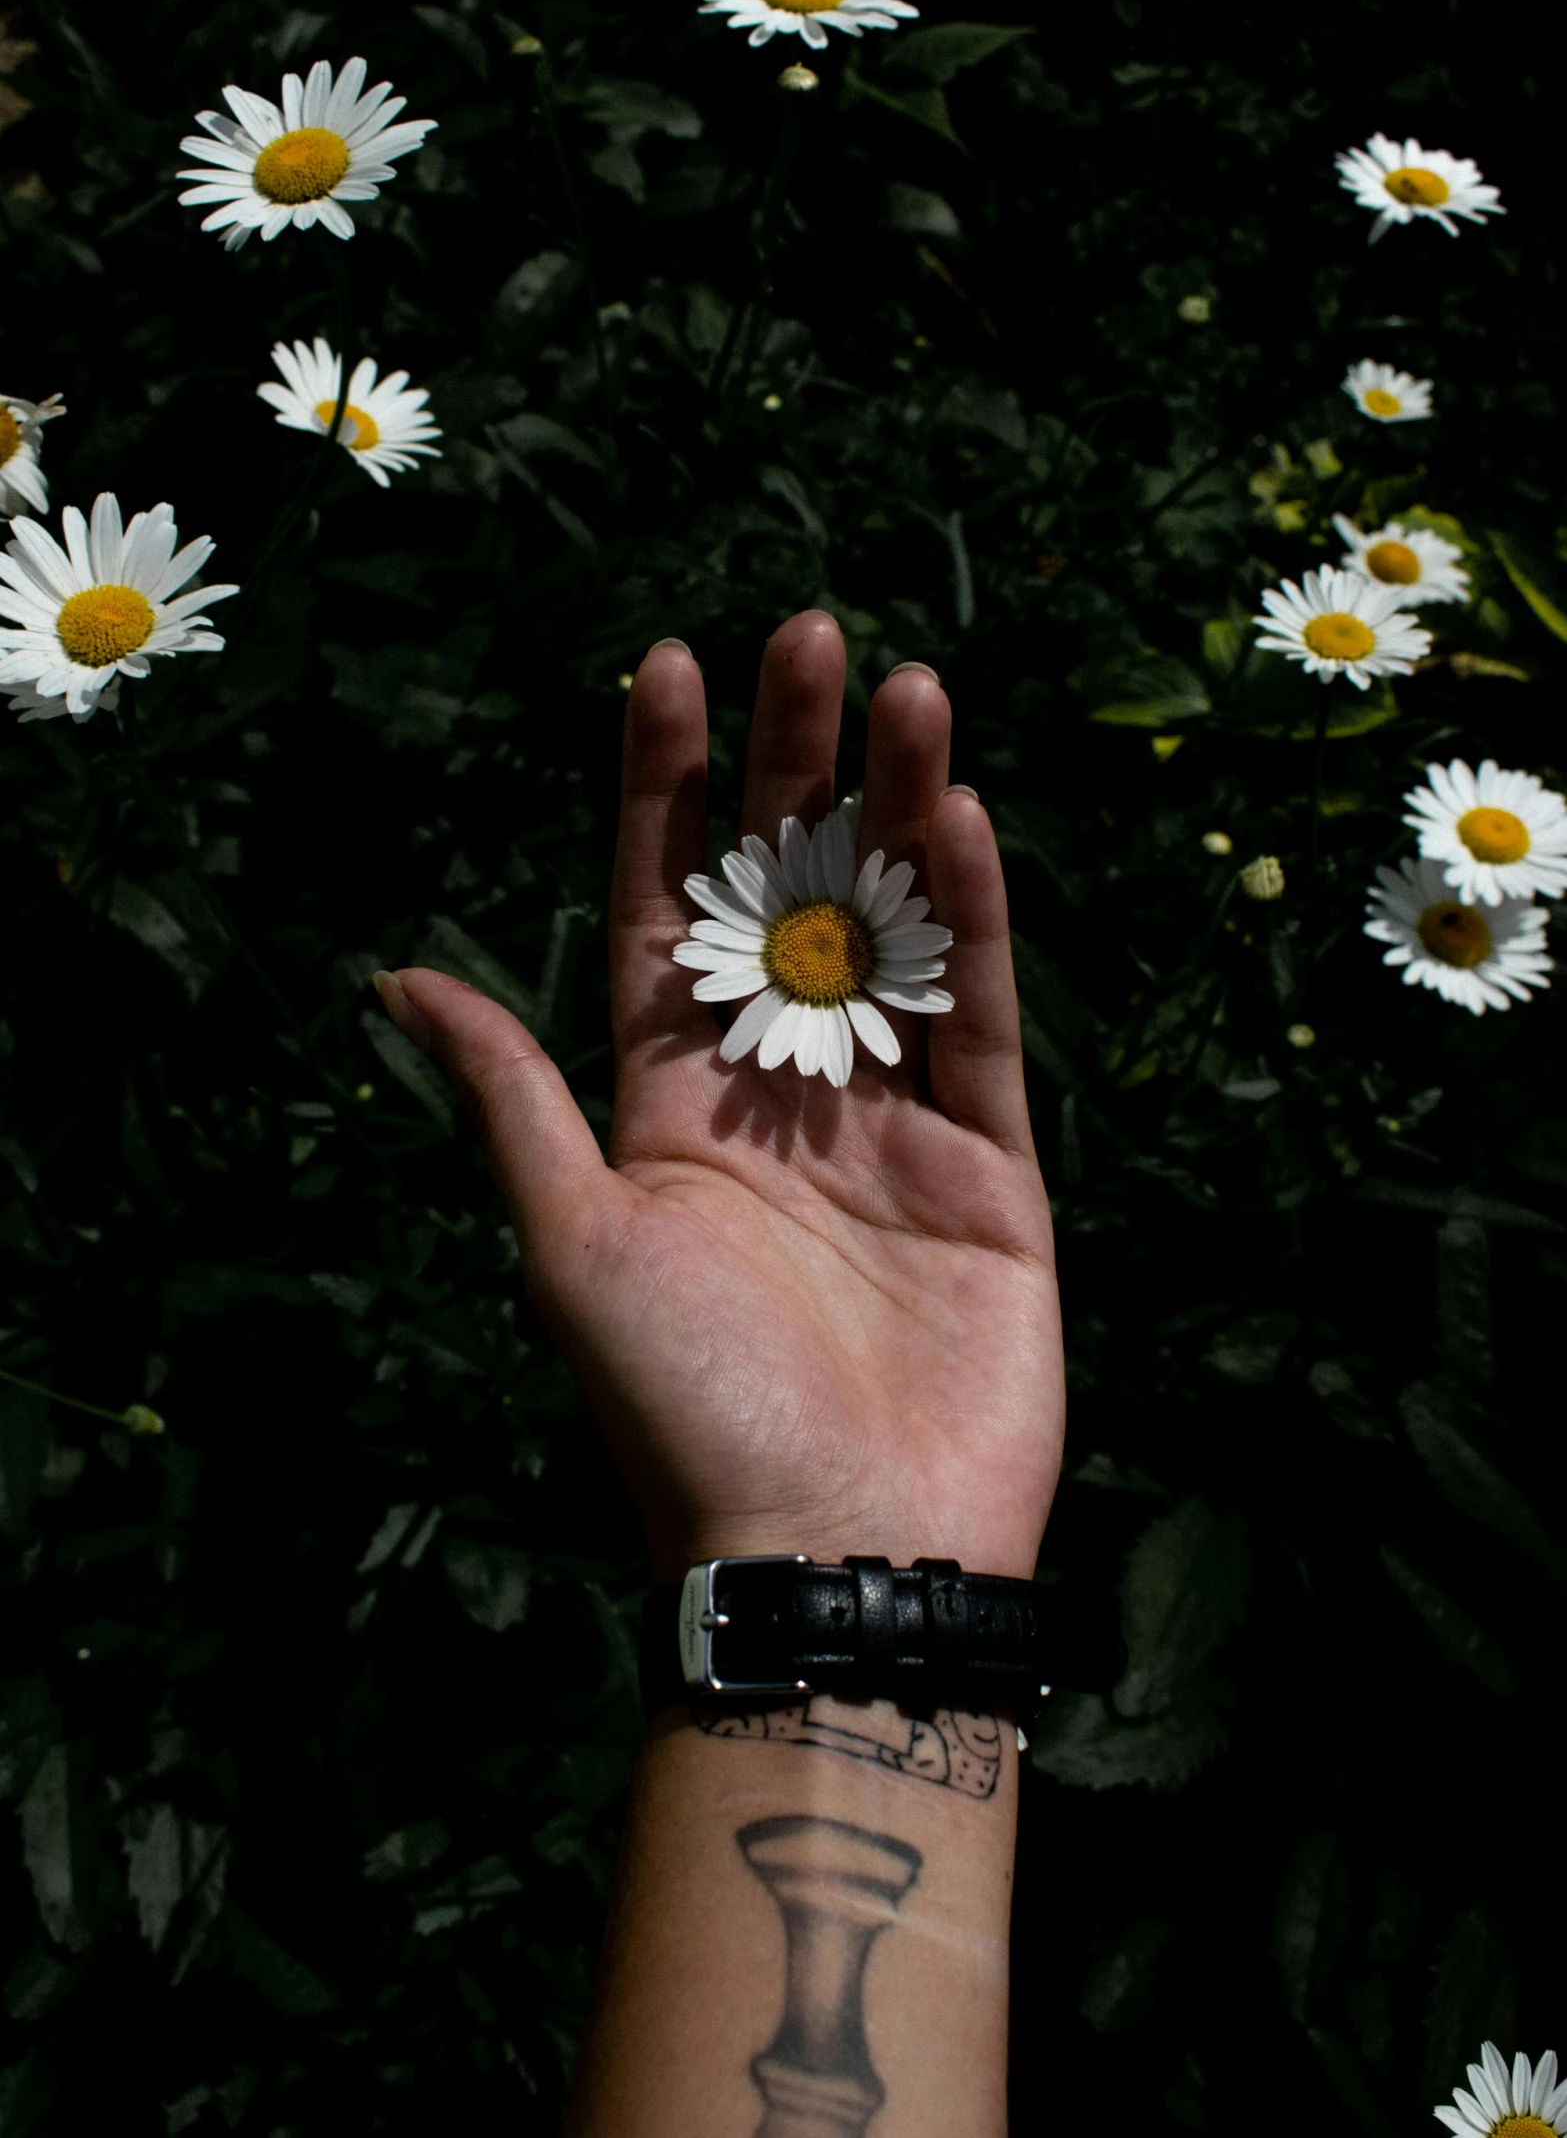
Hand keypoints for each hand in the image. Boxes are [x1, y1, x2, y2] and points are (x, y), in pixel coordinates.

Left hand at [376, 612, 1062, 1580]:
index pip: (665, 907)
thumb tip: (396, 976)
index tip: (671, 664)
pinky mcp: (992, 1166)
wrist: (835, 1555)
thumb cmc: (682, 1408)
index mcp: (669, 1101)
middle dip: (795, 763)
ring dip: (900, 807)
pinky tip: (963, 814)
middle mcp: (780, 1092)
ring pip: (900, 928)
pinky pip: (984, 1018)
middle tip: (810, 633)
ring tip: (905, 685)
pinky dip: (978, 919)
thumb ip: (510, 1095)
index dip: (667, 787)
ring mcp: (894, 1122)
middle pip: (792, 890)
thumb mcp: (569, 1238)